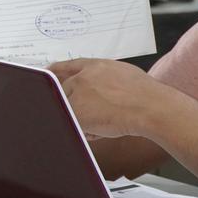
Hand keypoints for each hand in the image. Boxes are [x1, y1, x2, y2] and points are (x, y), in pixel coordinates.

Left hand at [50, 58, 168, 139]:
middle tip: (96, 114)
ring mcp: (78, 95)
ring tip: (108, 121)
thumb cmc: (144, 94)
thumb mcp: (122, 73)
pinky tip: (106, 129)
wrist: (150, 106)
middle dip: (76, 105)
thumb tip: (99, 86)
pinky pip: (76, 126)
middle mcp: (83, 78)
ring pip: (71, 110)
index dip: (56, 71)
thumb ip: (104, 77)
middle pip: (65, 91)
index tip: (48, 74)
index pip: (67, 66)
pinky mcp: (77, 113)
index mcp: (94, 66)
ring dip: (84, 119)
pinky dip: (89, 132)